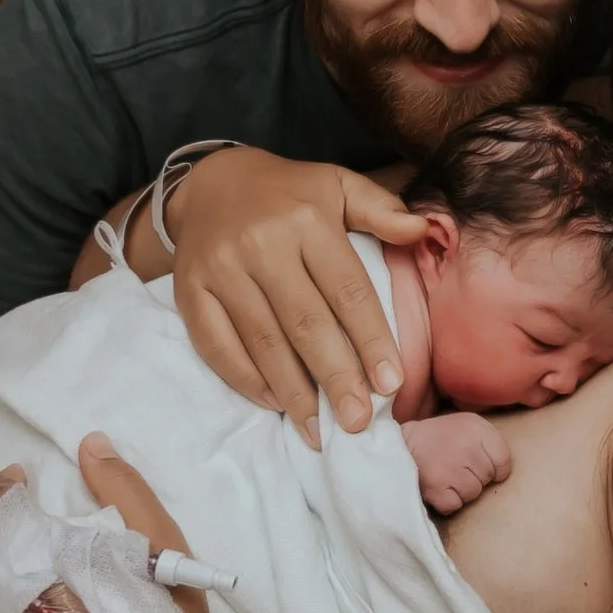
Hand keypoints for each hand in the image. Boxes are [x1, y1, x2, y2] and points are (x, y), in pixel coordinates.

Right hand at [166, 146, 426, 438]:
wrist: (211, 182)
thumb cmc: (290, 193)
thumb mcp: (338, 184)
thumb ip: (380, 209)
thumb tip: (422, 230)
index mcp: (307, 219)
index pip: (346, 289)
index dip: (371, 339)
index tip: (391, 383)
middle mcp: (261, 244)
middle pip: (305, 323)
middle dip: (335, 377)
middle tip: (358, 421)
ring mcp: (220, 270)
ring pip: (263, 342)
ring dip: (293, 393)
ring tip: (320, 430)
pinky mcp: (189, 292)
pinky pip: (218, 346)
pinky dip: (247, 381)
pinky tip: (276, 404)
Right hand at [401, 412, 511, 513]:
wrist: (399, 446)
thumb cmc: (439, 438)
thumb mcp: (467, 425)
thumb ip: (489, 441)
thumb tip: (503, 472)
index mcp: (476, 428)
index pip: (504, 461)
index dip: (494, 468)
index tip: (478, 464)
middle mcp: (466, 447)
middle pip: (488, 479)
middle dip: (475, 477)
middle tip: (454, 466)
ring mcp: (451, 468)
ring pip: (473, 494)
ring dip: (461, 490)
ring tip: (445, 475)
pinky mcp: (436, 488)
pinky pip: (455, 506)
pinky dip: (446, 502)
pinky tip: (437, 487)